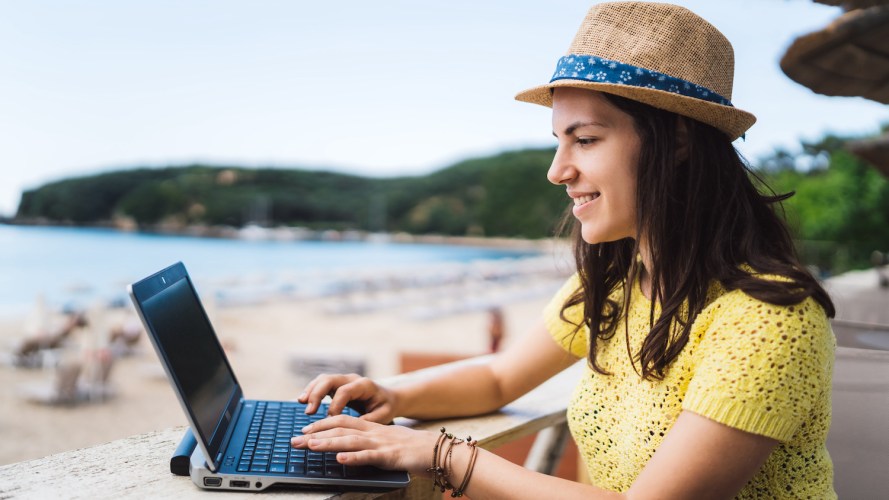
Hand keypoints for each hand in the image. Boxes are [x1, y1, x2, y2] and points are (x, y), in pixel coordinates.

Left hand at [290, 414, 437, 473]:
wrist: (438, 450)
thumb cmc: (412, 449)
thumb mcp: (387, 442)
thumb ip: (368, 443)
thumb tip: (348, 450)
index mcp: (372, 428)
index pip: (342, 421)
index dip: (321, 425)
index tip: (304, 432)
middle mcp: (374, 432)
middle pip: (340, 429)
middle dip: (316, 434)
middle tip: (295, 441)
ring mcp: (381, 444)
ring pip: (350, 440)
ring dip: (328, 443)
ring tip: (310, 446)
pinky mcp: (390, 457)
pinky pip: (370, 457)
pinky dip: (354, 458)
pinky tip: (341, 460)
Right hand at [297, 373, 397, 422]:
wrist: (389, 398)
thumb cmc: (386, 407)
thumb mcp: (383, 416)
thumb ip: (368, 420)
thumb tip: (351, 428)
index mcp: (364, 385)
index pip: (345, 391)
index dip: (335, 405)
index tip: (330, 420)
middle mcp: (353, 379)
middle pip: (330, 380)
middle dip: (317, 394)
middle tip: (309, 411)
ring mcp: (344, 380)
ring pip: (323, 379)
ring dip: (311, 390)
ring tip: (301, 403)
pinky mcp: (338, 385)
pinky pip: (322, 384)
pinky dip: (312, 390)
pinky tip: (303, 400)